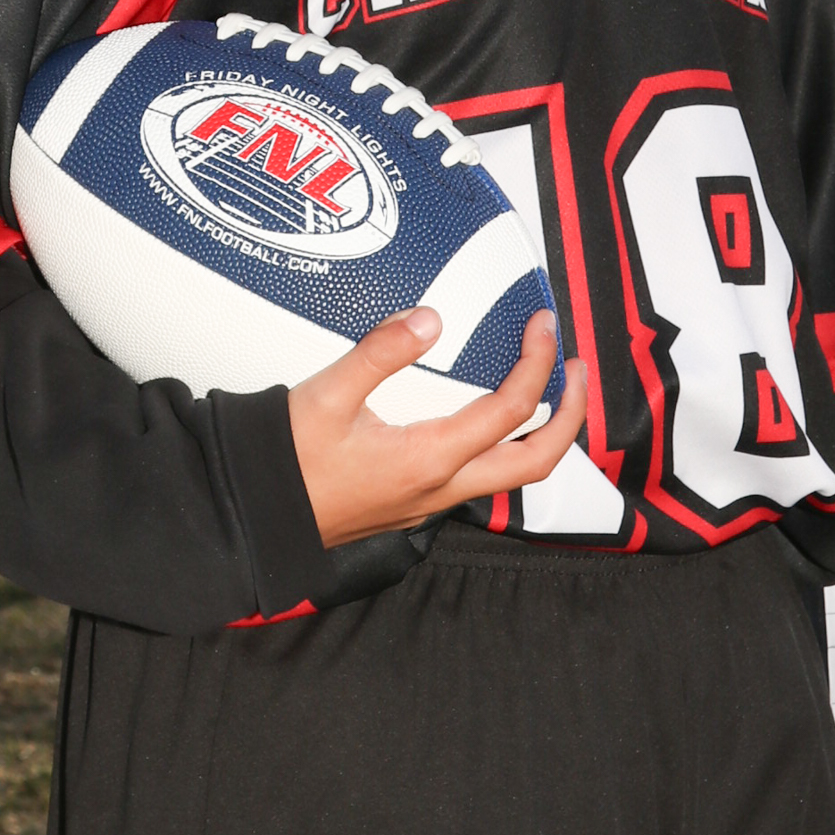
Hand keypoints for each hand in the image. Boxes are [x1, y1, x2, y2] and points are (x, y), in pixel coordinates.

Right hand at [290, 307, 587, 550]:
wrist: (257, 516)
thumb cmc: (287, 462)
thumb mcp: (327, 394)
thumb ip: (381, 352)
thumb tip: (429, 318)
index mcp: (430, 458)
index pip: (512, 409)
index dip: (539, 363)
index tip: (544, 325)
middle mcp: (442, 487)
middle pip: (538, 460)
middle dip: (571, 413)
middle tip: (577, 368)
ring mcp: (431, 501)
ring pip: (513, 476)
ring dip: (544, 434)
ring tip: (551, 393)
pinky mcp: (416, 504)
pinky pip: (482, 479)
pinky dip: (507, 446)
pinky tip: (491, 421)